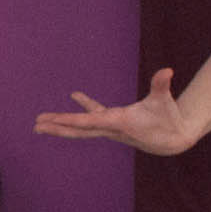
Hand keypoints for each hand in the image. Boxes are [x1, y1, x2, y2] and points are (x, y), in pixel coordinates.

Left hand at [34, 69, 193, 156]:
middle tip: (36, 125)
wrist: (174, 140)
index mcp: (117, 122)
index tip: (50, 121)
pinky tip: (75, 95)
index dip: (68, 120)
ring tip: (42, 120)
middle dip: (57, 127)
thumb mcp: (164, 101)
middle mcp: (109, 127)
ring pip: (82, 125)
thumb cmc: (169, 119)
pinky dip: (85, 106)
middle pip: (78, 129)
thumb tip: (167, 71)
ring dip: (63, 122)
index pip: (87, 122)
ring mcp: (110, 126)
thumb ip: (162, 85)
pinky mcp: (115, 122)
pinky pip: (95, 115)